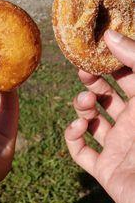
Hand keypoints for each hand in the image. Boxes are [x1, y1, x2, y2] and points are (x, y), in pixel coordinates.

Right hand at [65, 30, 134, 202]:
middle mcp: (132, 123)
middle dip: (92, 82)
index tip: (94, 52)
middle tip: (85, 74)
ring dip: (81, 107)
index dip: (109, 64)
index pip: (125, 76)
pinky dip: (73, 137)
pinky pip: (82, 151)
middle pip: (106, 95)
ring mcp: (119, 146)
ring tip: (86, 106)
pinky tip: (78, 127)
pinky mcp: (107, 168)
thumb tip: (110, 34)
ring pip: (91, 119)